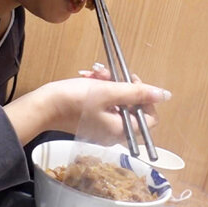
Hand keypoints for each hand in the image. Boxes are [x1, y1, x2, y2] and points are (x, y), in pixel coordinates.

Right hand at [45, 63, 168, 143]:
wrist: (42, 107)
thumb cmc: (74, 99)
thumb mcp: (108, 91)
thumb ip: (137, 93)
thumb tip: (165, 95)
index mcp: (121, 130)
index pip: (149, 117)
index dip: (145, 97)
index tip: (131, 80)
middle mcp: (114, 133)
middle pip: (132, 107)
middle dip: (122, 85)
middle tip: (107, 73)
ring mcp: (102, 127)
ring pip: (117, 102)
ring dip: (109, 83)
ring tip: (94, 72)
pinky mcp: (91, 120)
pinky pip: (104, 104)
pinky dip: (99, 89)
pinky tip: (87, 77)